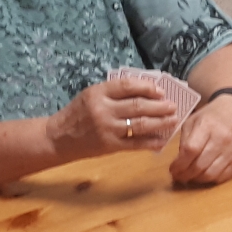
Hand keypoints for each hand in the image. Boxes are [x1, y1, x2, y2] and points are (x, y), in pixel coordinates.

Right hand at [46, 77, 180, 160]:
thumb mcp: (90, 95)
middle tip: (173, 106)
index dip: (147, 87)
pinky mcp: (109, 146)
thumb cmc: (77, 114)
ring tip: (173, 120)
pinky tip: (161, 140)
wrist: (59, 138)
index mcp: (98, 93)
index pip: (128, 86)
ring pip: (140, 124)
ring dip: (160, 122)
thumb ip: (113, 92)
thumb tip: (145, 91)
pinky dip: (150, 142)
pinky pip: (135, 143)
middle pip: (138, 105)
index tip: (161, 91)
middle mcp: (103, 110)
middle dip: (160, 106)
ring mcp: (107, 129)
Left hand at [170, 93, 231, 183]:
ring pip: (210, 174)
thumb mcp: (191, 122)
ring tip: (189, 176)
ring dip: (196, 179)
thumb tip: (179, 163)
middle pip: (200, 165)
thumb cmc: (209, 117)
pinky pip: (222, 177)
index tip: (172, 169)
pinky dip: (210, 179)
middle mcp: (222, 139)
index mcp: (207, 126)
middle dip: (185, 174)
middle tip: (178, 176)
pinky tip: (203, 175)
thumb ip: (184, 141)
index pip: (191, 150)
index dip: (179, 163)